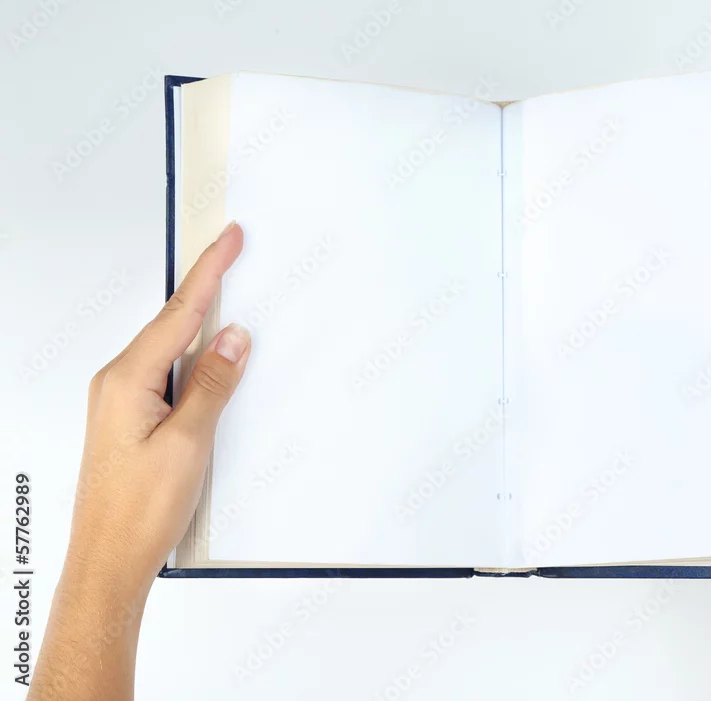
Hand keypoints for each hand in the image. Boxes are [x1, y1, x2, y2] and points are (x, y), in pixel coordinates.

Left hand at [68, 220, 249, 592]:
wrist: (109, 560)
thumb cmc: (137, 511)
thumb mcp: (188, 442)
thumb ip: (212, 384)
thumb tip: (233, 338)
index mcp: (127, 380)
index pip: (179, 313)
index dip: (210, 272)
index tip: (229, 240)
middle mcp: (119, 383)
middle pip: (173, 323)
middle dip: (207, 289)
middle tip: (234, 254)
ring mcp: (124, 401)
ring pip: (173, 350)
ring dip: (204, 329)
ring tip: (233, 305)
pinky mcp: (133, 419)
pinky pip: (170, 376)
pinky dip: (196, 362)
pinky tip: (213, 363)